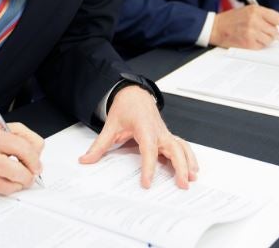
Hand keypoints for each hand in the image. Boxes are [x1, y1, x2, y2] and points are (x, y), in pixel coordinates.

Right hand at [0, 123, 43, 194]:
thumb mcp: (4, 128)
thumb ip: (26, 137)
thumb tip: (38, 156)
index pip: (23, 150)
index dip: (35, 160)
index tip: (37, 166)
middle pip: (17, 172)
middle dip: (28, 177)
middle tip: (30, 175)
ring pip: (8, 187)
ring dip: (17, 185)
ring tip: (16, 178)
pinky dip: (1, 186)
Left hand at [79, 85, 197, 188]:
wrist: (135, 94)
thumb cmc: (125, 108)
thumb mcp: (110, 126)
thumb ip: (99, 145)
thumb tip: (85, 160)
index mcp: (144, 127)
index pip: (149, 150)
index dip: (149, 167)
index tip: (147, 182)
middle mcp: (158, 131)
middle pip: (174, 148)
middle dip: (180, 166)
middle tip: (182, 183)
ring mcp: (165, 133)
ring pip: (181, 147)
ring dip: (189, 162)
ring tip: (192, 178)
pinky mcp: (167, 136)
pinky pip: (182, 146)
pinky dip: (189, 157)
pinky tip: (193, 169)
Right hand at [210, 6, 278, 48]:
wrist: (215, 28)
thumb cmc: (230, 20)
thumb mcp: (247, 10)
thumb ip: (262, 16)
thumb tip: (275, 25)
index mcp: (255, 10)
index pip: (277, 18)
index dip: (274, 22)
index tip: (269, 24)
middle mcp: (254, 20)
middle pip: (274, 31)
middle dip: (269, 33)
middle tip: (259, 32)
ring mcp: (251, 32)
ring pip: (269, 40)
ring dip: (263, 40)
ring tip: (254, 36)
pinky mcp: (248, 43)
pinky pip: (261, 47)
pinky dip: (257, 46)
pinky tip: (249, 41)